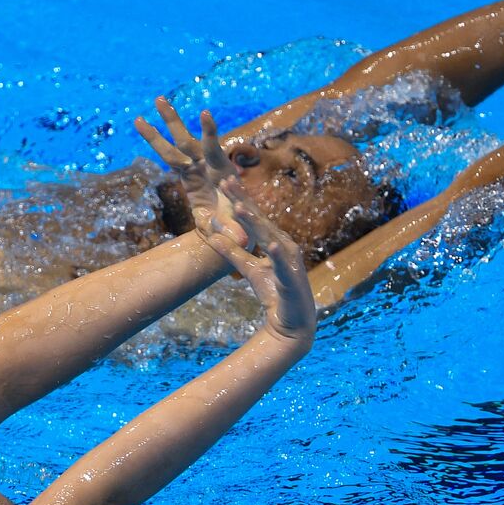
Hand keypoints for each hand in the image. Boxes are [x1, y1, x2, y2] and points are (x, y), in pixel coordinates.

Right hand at [135, 99, 250, 247]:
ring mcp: (196, 167)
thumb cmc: (236, 226)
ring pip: (176, 143)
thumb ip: (235, 231)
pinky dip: (158, 141)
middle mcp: (207, 165)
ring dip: (166, 123)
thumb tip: (240, 241)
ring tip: (155, 100)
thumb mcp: (234, 230)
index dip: (210, 132)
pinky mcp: (186, 174)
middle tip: (160, 99)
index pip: (213, 148)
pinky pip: (170, 156)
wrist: (232, 227)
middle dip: (173, 121)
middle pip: (186, 140)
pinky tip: (145, 125)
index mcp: (220, 172)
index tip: (205, 113)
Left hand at [202, 178, 315, 345]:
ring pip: (270, 236)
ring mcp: (289, 260)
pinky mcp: (291, 278)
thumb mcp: (249, 270)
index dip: (239, 198)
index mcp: (274, 240)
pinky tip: (269, 245)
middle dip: (243, 200)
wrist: (291, 324)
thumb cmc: (274, 293)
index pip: (254, 216)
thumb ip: (232, 253)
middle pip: (261, 219)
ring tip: (239, 207)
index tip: (224, 181)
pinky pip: (282, 264)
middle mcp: (284, 245)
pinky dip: (276, 254)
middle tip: (226, 181)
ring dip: (255, 222)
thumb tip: (212, 236)